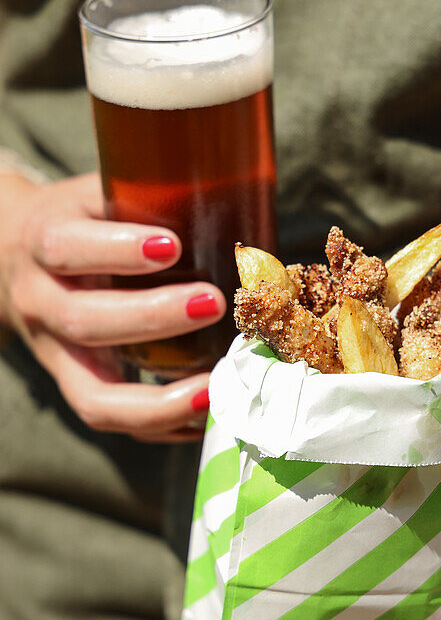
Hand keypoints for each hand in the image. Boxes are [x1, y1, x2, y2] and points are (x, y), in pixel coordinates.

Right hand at [0, 172, 226, 441]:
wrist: (16, 255)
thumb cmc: (83, 220)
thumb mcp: (98, 194)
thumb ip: (147, 194)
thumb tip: (239, 194)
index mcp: (44, 242)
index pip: (68, 248)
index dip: (118, 249)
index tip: (173, 245)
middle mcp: (40, 301)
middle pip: (83, 321)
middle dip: (152, 317)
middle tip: (215, 303)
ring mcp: (54, 352)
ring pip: (91, 392)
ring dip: (158, 398)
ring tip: (214, 388)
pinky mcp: (73, 384)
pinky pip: (109, 418)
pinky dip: (158, 425)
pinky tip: (205, 415)